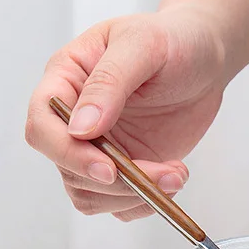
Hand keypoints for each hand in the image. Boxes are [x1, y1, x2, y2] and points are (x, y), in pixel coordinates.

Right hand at [25, 7, 226, 219]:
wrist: (205, 61)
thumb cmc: (173, 41)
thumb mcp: (142, 45)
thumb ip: (109, 83)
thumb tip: (81, 126)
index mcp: (66, 81)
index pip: (42, 128)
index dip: (68, 154)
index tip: (107, 168)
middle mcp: (76, 121)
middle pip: (69, 172)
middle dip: (116, 183)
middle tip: (161, 173)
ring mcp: (99, 150)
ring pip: (92, 196)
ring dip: (135, 197)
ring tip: (174, 174)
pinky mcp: (125, 171)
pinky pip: (121, 206)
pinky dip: (148, 203)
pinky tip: (173, 179)